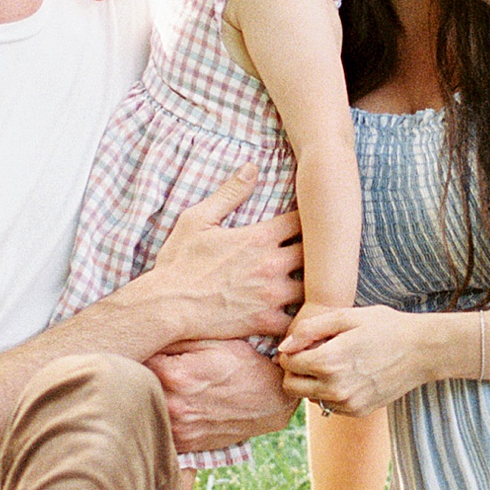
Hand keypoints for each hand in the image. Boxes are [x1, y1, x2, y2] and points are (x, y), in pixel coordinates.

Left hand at [147, 339, 292, 457]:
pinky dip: (157, 416)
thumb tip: (144, 331)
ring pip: (143, 410)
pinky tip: (165, 403)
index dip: (134, 349)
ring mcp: (178, 429)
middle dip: (133, 373)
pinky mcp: (186, 443)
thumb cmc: (243, 364)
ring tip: (152, 383)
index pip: (134, 359)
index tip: (134, 343)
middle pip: (133, 387)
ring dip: (144, 396)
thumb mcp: (214, 340)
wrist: (272, 399)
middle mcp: (172, 405)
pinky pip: (159, 431)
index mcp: (175, 375)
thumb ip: (176, 336)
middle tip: (135, 361)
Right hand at [151, 168, 303, 341]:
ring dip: (315, 283)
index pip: (302, 220)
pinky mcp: (266, 321)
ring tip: (318, 281)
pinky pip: (297, 320)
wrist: (167, 306)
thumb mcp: (198, 219)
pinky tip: (302, 313)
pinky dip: (302, 316)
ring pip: (313, 286)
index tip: (313, 221)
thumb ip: (229, 193)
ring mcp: (272, 294)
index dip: (311, 219)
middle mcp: (272, 264)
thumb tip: (252, 167)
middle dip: (320, 250)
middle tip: (323, 251)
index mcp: (259, 237)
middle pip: (316, 252)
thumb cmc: (179, 262)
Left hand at [277, 303, 431, 417]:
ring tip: (334, 363)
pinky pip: (329, 406)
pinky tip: (348, 375)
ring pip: (309, 398)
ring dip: (312, 382)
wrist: (422, 350)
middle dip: (294, 370)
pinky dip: (330, 392)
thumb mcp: (346, 316)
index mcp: (328, 361)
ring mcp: (348, 403)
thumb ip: (310, 330)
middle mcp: (335, 388)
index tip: (305, 342)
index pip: (286, 363)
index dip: (290, 350)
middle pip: (290, 387)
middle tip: (312, 354)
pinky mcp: (358, 411)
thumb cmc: (385, 327)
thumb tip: (283, 347)